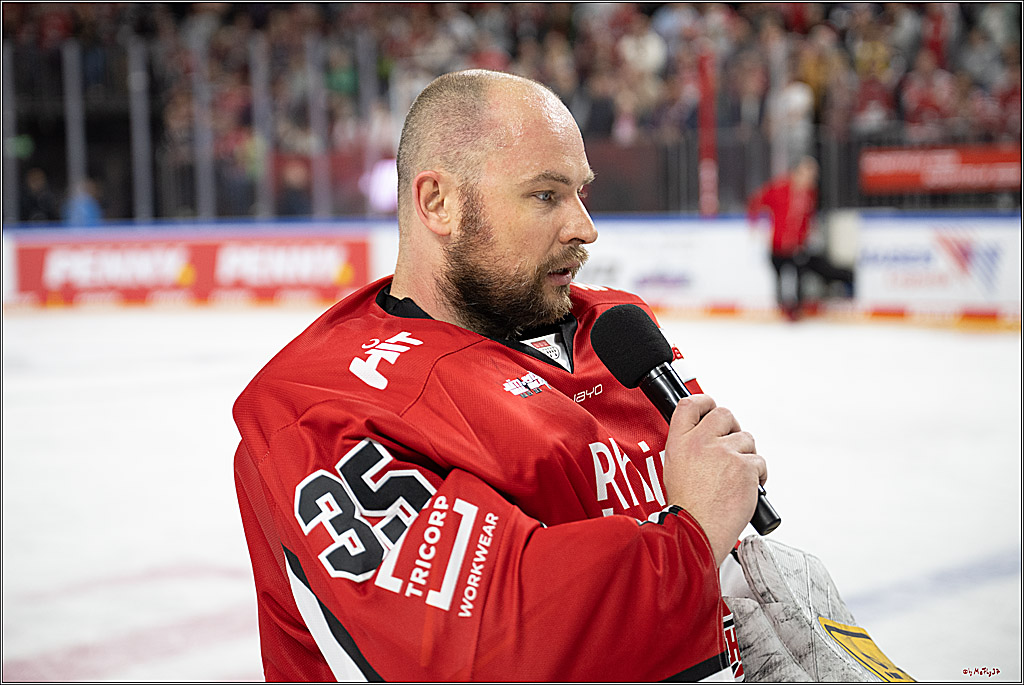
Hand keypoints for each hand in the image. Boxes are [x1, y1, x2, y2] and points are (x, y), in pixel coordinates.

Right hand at [662, 394, 765, 566]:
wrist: (697, 530)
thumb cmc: (687, 507)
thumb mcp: (674, 469)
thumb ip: (689, 447)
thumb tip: (706, 437)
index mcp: (679, 442)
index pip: (690, 405)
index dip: (704, 402)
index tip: (710, 406)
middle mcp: (701, 442)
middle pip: (724, 414)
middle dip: (732, 426)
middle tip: (731, 444)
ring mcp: (724, 453)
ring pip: (746, 439)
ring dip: (745, 455)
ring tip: (735, 477)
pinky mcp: (745, 467)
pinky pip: (759, 462)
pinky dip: (757, 475)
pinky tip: (746, 488)